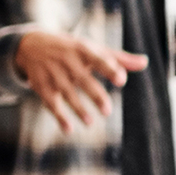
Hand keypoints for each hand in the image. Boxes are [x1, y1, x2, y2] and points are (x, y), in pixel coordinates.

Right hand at [15, 31, 147, 132]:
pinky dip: (59, 116)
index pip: (97, 58)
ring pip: (66, 92)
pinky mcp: (41, 85)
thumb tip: (144, 63)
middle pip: (82, 79)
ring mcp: (52, 73)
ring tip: (90, 122)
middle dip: (94, 94)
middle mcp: (66, 61)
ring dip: (77, 108)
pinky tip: (69, 129)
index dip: (109, 68)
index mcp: (82, 49)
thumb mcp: (92, 49)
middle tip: (107, 111)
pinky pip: (50, 102)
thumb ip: (118, 59)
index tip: (121, 80)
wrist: (31, 45)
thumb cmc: (71, 49)